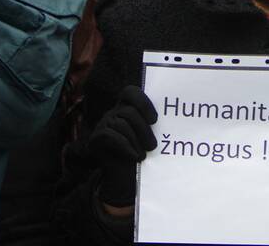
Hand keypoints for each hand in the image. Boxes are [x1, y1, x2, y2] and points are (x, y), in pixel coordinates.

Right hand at [82, 85, 157, 206]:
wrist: (125, 176)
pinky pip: (111, 136)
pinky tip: (135, 156)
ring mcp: (103, 124)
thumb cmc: (140, 152)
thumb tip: (172, 115)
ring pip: (122, 125)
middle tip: (153, 146)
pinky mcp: (95, 138)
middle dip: (144, 130)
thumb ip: (152, 123)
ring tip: (144, 155)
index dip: (143, 103)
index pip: (131, 92)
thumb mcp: (147, 135)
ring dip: (136, 142)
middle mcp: (113, 112)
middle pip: (129, 112)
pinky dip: (126, 147)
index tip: (155, 120)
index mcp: (126, 107)